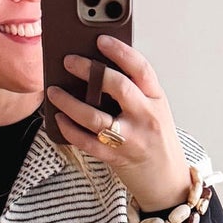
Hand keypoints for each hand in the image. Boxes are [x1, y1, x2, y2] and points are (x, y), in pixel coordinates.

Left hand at [47, 35, 192, 213]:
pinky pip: (87, 142)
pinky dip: (70, 129)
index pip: (140, 68)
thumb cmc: (157, 143)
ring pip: (95, 116)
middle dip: (89, 70)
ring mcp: (132, 138)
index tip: (101, 39)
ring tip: (54, 92)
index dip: (120, 51)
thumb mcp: (154, 111)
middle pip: (117, 86)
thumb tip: (97, 70)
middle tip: (69, 60)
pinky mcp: (117, 158)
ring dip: (69, 102)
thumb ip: (135, 93)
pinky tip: (59, 119)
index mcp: (156, 99)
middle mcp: (146, 116)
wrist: (167, 182)